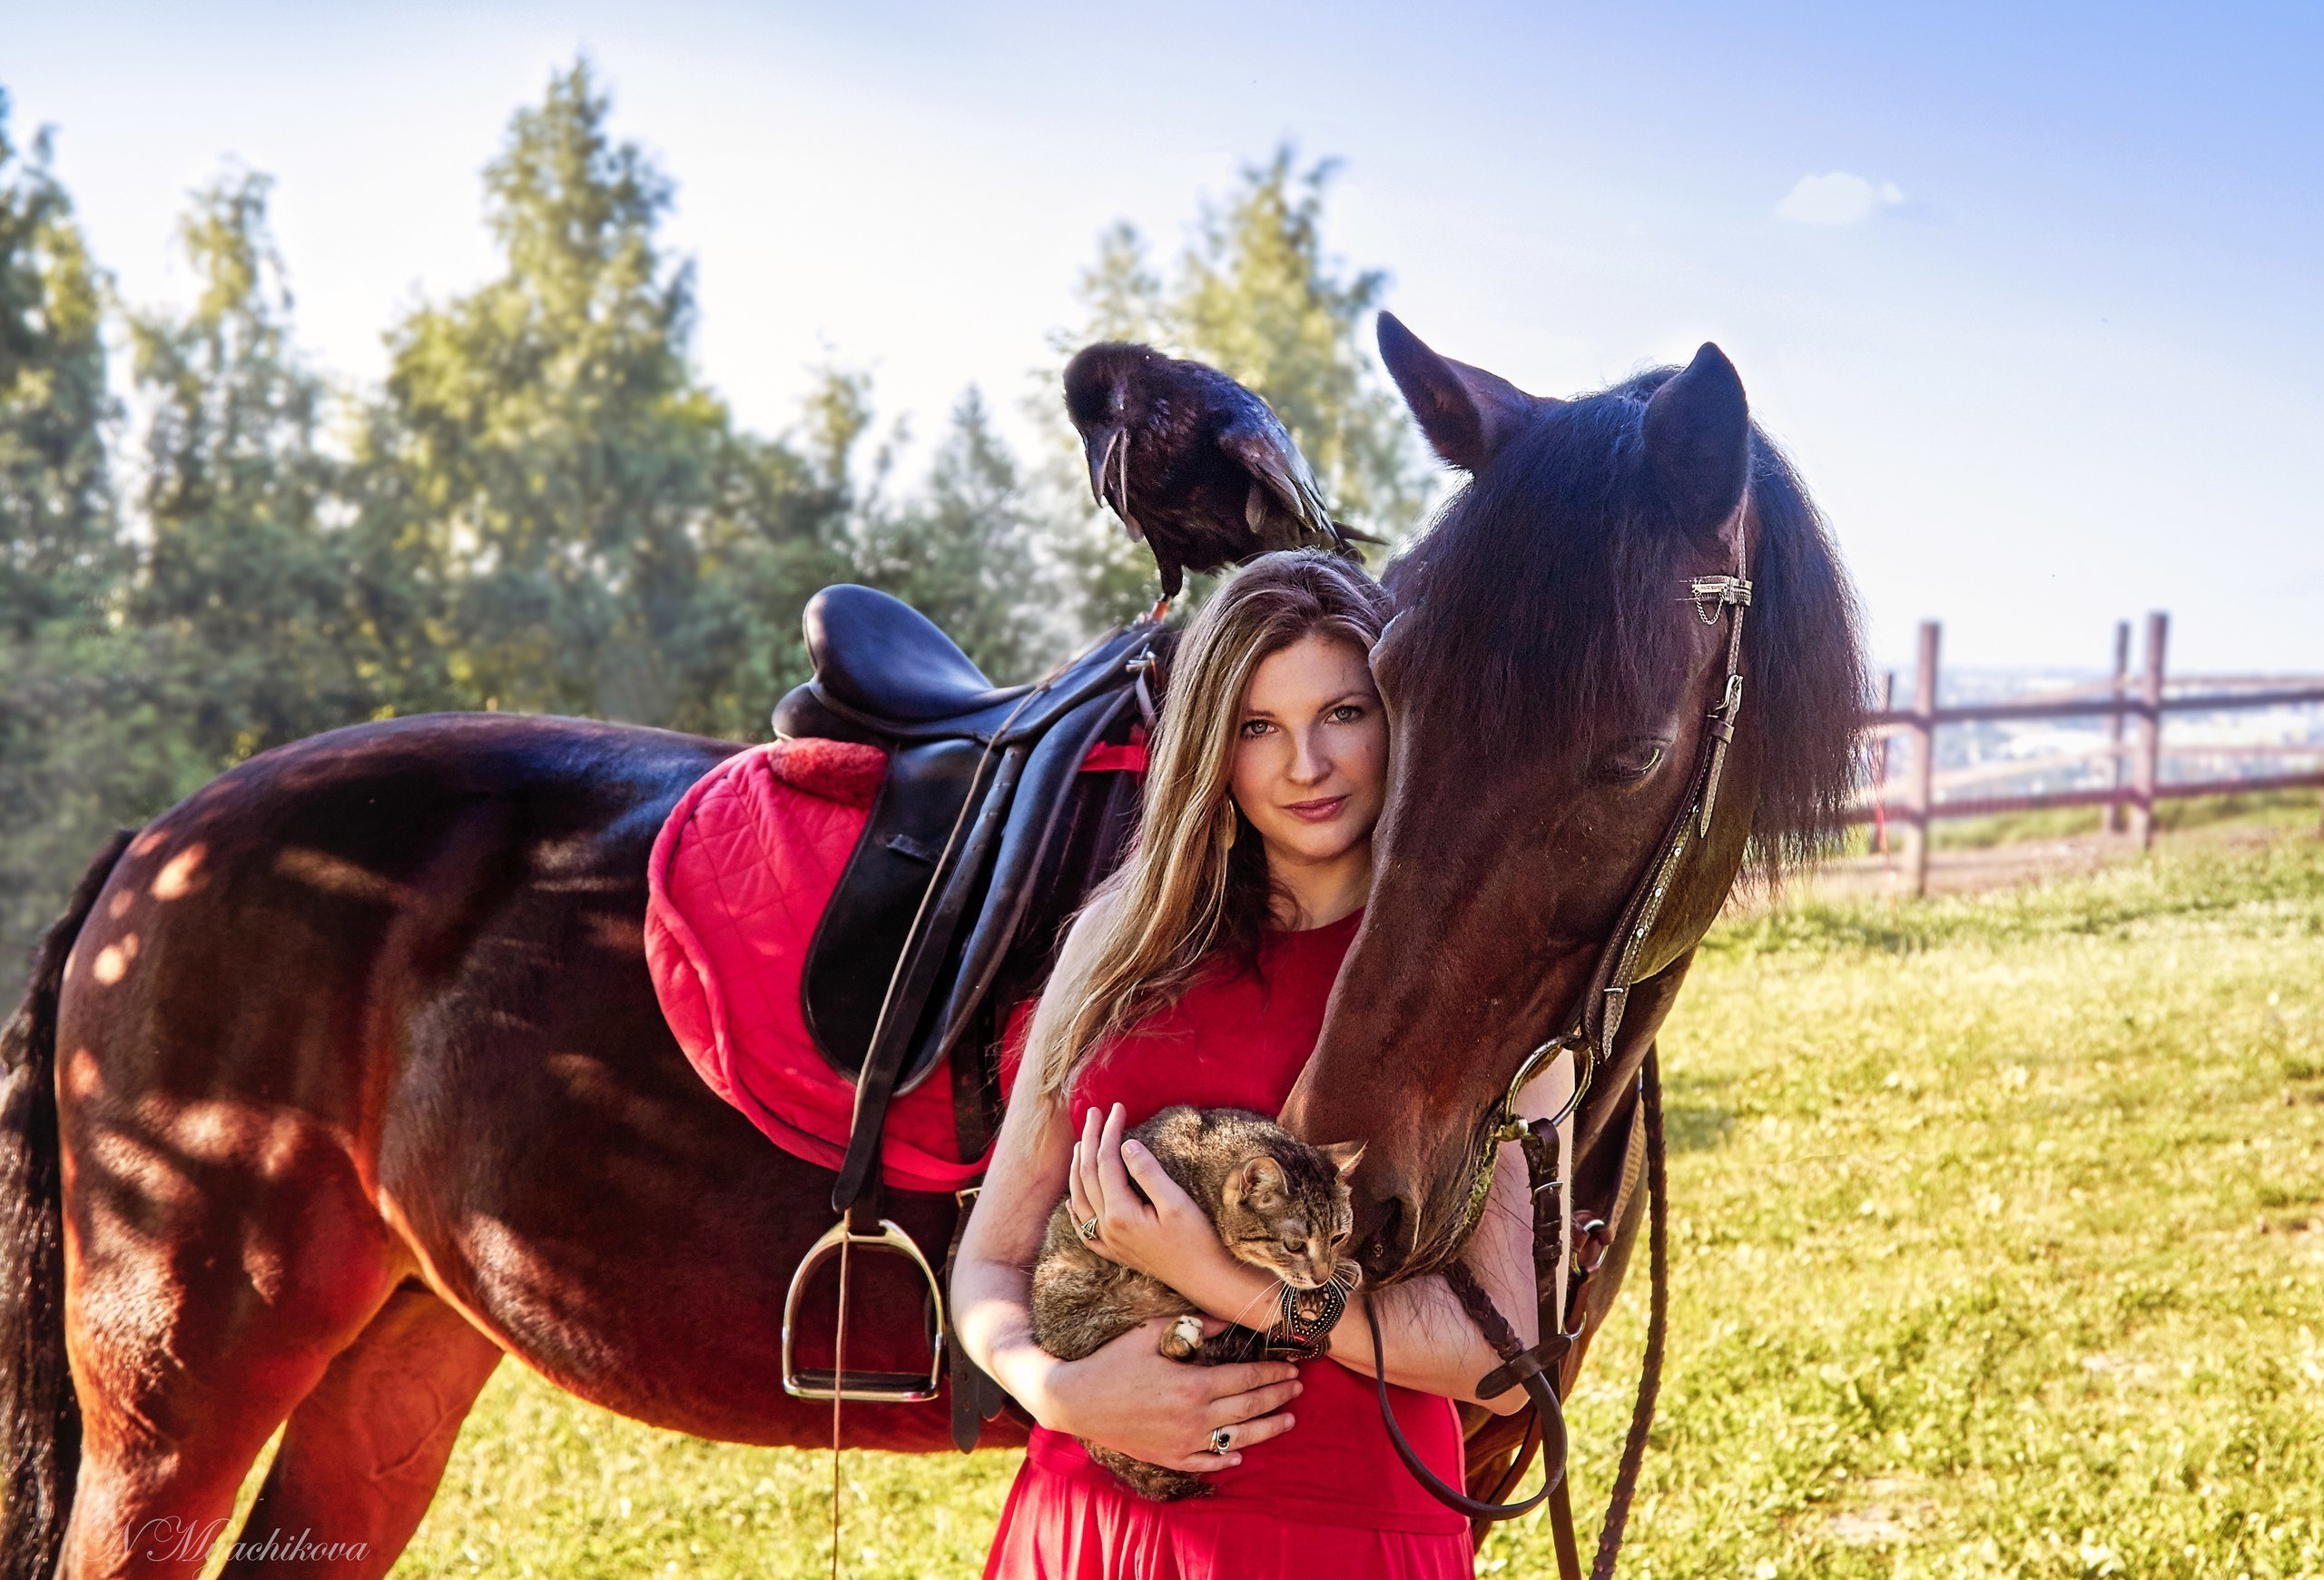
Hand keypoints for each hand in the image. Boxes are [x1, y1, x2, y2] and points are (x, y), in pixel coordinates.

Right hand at [1040, 1316, 1301, 1472]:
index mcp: (1193, 1385)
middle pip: (1249, 1408)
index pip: (1246, 1379)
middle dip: (1278, 1397)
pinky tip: (1241, 1455)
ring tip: (1288, 1420)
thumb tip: (1227, 1317)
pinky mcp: (1168, 1457)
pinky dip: (1226, 1459)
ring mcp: (1183, 1441)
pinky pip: (1206, 1463)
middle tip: (1297, 1388)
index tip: (1291, 1367)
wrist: (1076, 1400)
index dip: (1272, 1374)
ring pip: (1238, 1439)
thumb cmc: (1112, 1360)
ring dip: (1267, 1429)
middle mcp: (1194, 1417)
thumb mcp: (1152, 1333)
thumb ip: (1193, 1325)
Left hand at [1067, 1103, 1229, 1290]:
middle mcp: (1107, 1229)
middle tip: (1095, 1113)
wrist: (1206, 1280)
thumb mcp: (1176, 1202)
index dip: (1110, 1132)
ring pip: (1080, 1199)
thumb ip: (1147, 1173)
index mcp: (1120, 1214)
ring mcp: (1109, 1243)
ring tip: (1081, 1143)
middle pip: (1087, 1176)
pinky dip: (1075, 1210)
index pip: (1106, 1162)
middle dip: (1090, 1140)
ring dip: (1078, 1168)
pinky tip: (1072, 1201)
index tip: (1117, 1107)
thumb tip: (1126, 1144)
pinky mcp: (1116, 1253)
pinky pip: (1085, 1229)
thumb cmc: (1198, 1241)